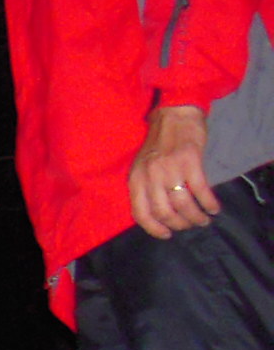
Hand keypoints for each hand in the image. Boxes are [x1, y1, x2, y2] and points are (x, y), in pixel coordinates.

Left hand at [129, 106, 219, 238]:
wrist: (174, 115)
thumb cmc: (159, 143)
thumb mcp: (142, 166)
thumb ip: (145, 187)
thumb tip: (157, 214)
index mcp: (136, 179)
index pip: (140, 213)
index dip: (154, 229)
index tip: (166, 234)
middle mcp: (150, 177)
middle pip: (164, 213)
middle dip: (179, 224)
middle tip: (189, 225)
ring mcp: (170, 169)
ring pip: (183, 205)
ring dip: (195, 217)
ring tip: (203, 220)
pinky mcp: (190, 162)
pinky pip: (200, 191)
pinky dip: (208, 203)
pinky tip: (213, 208)